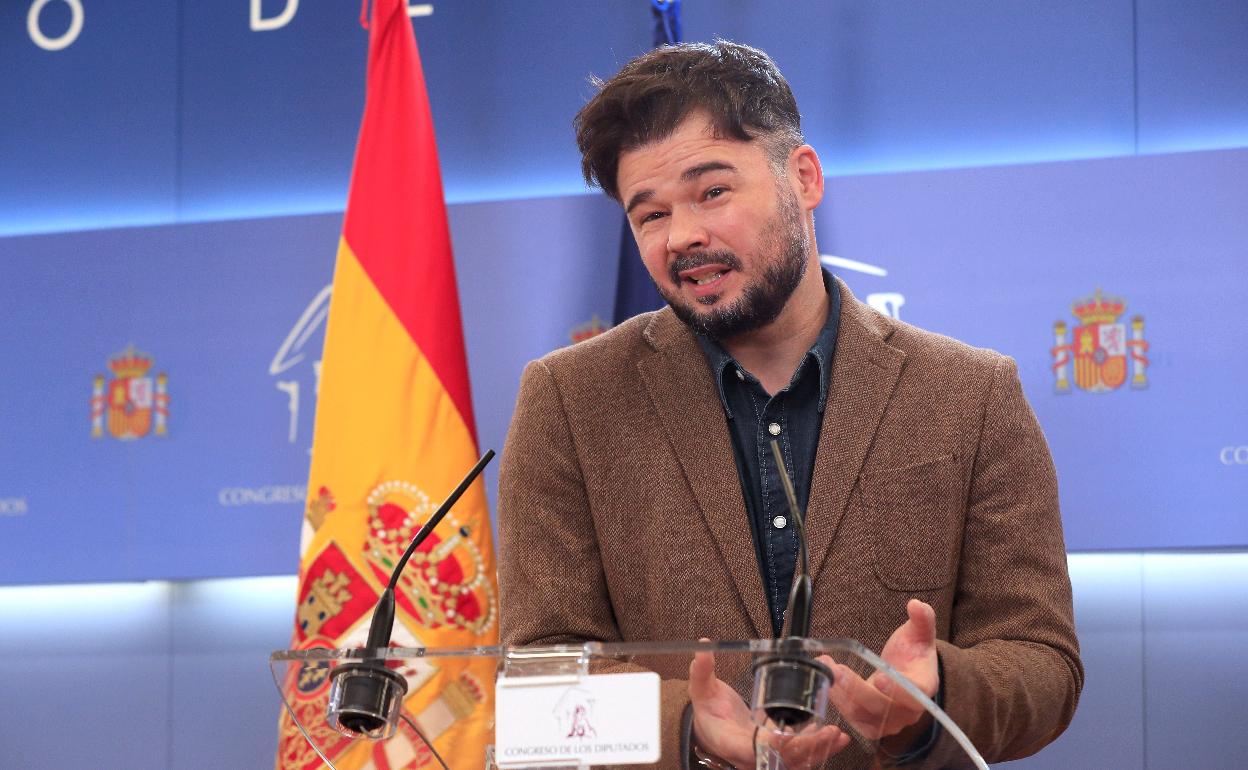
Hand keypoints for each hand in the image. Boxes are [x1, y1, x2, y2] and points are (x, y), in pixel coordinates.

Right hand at [689, 643, 849, 767]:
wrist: (710, 730)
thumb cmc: (708, 712)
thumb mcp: (702, 691)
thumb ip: (702, 672)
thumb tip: (702, 648)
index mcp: (731, 742)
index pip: (753, 747)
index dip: (772, 743)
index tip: (788, 733)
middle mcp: (750, 756)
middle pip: (781, 759)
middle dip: (806, 747)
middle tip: (828, 731)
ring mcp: (764, 758)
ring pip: (794, 762)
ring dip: (818, 751)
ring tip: (838, 736)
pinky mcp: (776, 755)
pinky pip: (799, 758)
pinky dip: (817, 750)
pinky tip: (836, 739)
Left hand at [823, 599, 939, 741]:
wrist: (906, 673)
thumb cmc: (913, 652)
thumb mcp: (919, 633)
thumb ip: (922, 619)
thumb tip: (916, 605)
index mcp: (924, 686)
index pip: (915, 693)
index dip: (898, 690)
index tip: (879, 678)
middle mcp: (909, 710)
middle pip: (883, 707)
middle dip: (857, 689)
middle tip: (835, 669)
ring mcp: (891, 721)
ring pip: (865, 715)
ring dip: (842, 695)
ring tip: (826, 670)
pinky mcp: (872, 725)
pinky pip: (855, 720)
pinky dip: (840, 704)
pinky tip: (827, 684)